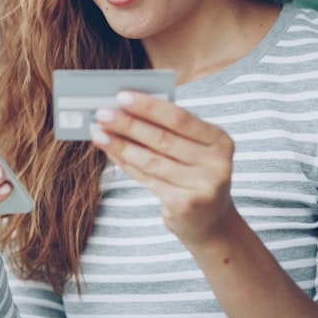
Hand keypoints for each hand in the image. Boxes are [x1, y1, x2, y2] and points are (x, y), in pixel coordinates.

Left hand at [90, 91, 235, 247]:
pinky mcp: (186, 205)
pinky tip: (110, 152)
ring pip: (151, 161)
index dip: (148, 106)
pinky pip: (147, 179)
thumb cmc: (192, 173)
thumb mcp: (191, 148)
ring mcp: (203, 186)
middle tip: (102, 114)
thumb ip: (166, 129)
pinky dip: (125, 163)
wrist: (209, 221)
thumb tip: (123, 109)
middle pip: (163, 139)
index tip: (122, 96)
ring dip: (121, 145)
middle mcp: (217, 163)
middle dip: (128, 124)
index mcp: (219, 140)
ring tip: (99, 134)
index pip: (179, 118)